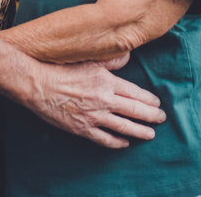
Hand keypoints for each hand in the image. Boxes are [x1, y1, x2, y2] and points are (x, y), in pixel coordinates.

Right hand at [29, 52, 164, 148]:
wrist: (39, 85)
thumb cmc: (63, 70)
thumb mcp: (90, 60)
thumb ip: (111, 61)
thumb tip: (128, 56)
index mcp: (108, 82)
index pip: (136, 93)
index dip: (149, 100)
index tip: (157, 103)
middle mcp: (104, 100)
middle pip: (135, 111)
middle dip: (151, 116)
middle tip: (162, 119)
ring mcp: (94, 116)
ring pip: (124, 127)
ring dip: (140, 132)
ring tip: (150, 134)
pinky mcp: (82, 129)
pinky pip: (105, 139)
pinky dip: (117, 143)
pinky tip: (125, 144)